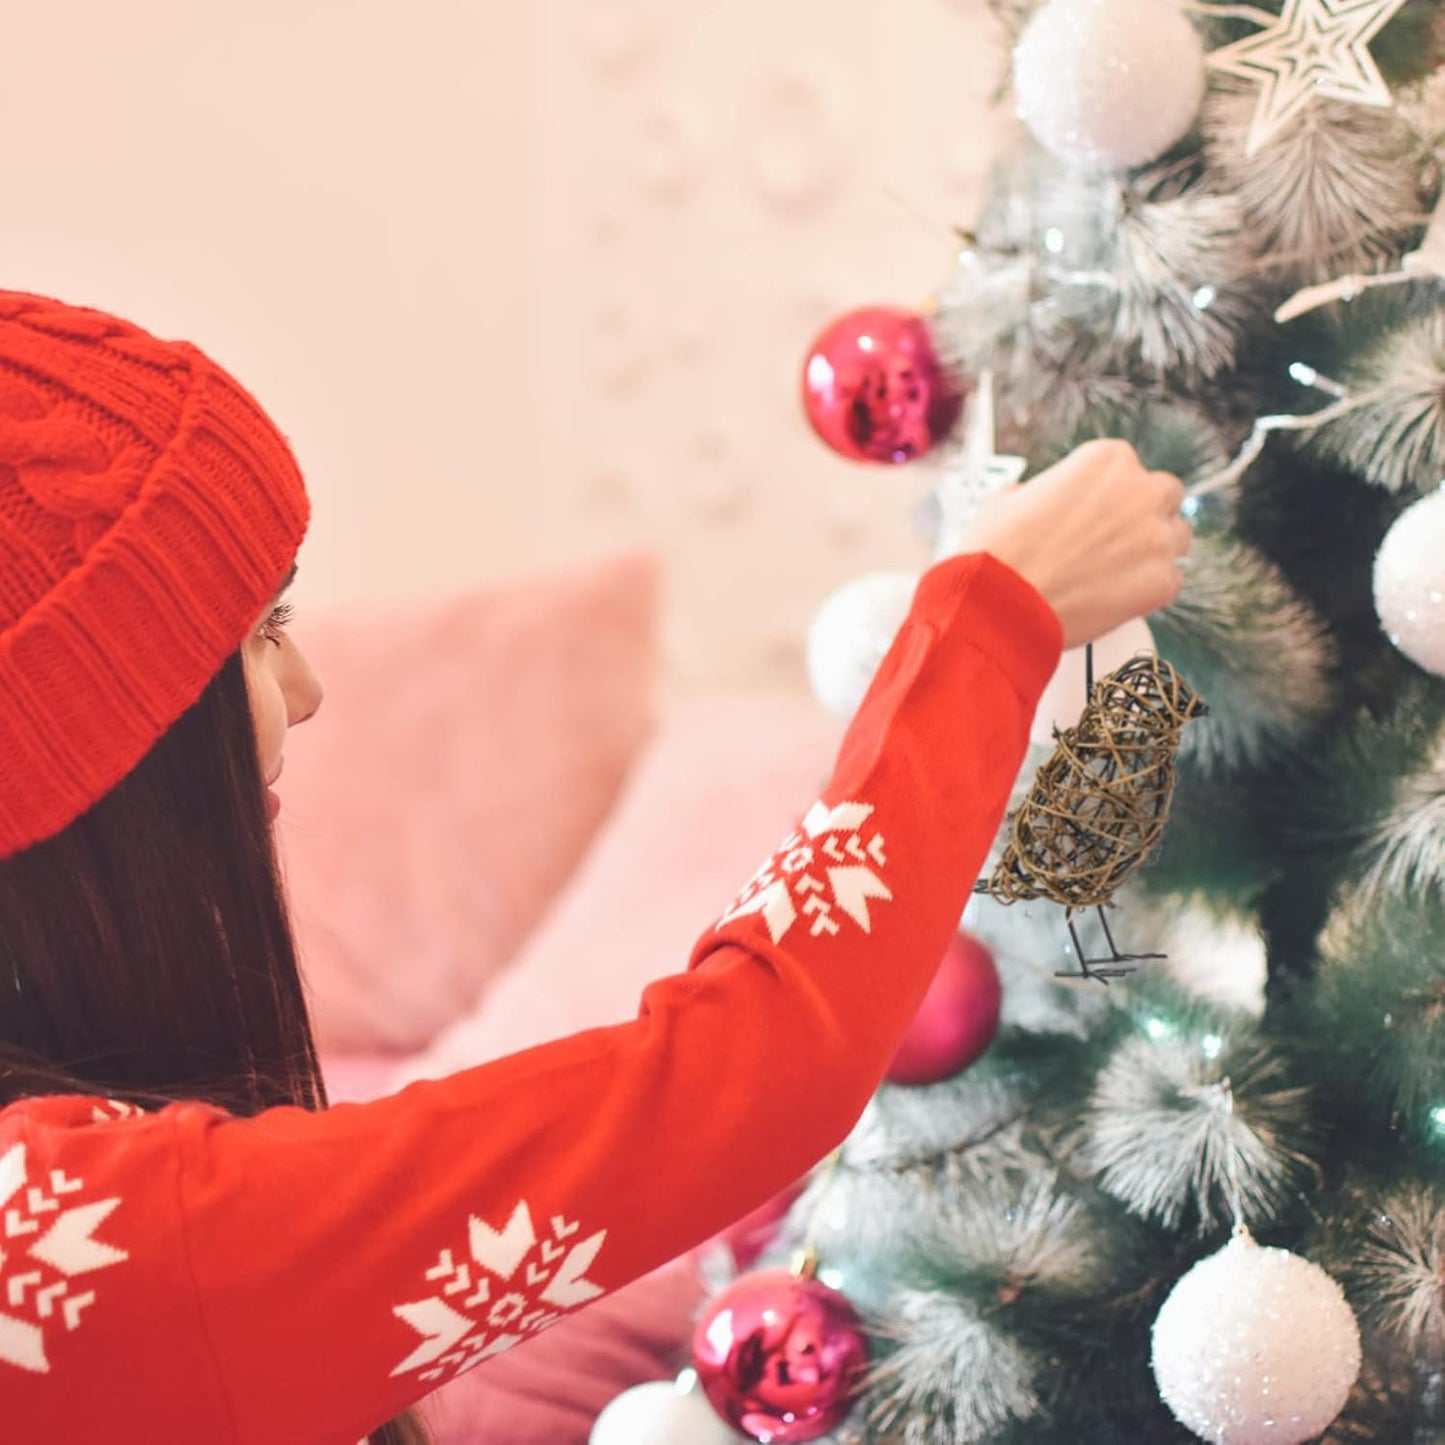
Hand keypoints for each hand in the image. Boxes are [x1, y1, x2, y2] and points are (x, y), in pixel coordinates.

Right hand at [957, 439, 1190, 648]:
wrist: (999, 604)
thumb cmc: (999, 553)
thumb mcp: (1007, 499)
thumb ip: (1039, 492)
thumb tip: (1035, 501)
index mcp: (1106, 460)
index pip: (1128, 468)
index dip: (1111, 494)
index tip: (1098, 512)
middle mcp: (1140, 490)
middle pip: (1165, 496)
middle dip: (1144, 516)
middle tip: (1115, 540)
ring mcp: (1156, 537)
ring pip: (1176, 538)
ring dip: (1153, 551)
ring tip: (1116, 572)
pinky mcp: (1162, 581)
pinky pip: (1171, 581)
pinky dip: (1149, 591)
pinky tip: (1116, 597)